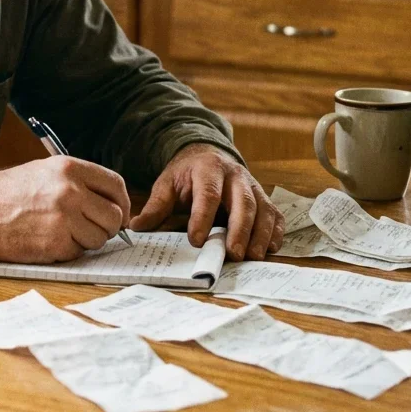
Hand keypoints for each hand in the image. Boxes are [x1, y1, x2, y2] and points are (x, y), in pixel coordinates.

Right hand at [0, 156, 130, 262]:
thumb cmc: (7, 193)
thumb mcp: (44, 171)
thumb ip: (78, 182)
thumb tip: (110, 203)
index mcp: (69, 168)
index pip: (116, 185)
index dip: (122, 203)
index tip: (118, 214)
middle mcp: (70, 191)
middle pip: (114, 216)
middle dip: (107, 227)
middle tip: (91, 229)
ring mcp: (63, 218)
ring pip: (99, 239)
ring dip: (86, 241)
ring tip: (62, 233)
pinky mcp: (54, 244)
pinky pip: (78, 253)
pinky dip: (67, 252)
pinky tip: (47, 241)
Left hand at [130, 143, 283, 260]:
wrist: (207, 154)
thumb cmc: (187, 174)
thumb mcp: (167, 183)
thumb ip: (155, 206)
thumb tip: (135, 227)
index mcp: (208, 169)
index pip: (208, 194)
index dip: (203, 217)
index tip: (196, 240)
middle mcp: (235, 176)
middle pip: (243, 202)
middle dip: (239, 229)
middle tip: (234, 254)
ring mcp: (253, 186)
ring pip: (263, 209)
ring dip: (260, 234)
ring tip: (253, 257)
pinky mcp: (264, 198)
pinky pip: (275, 214)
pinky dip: (275, 231)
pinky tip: (271, 248)